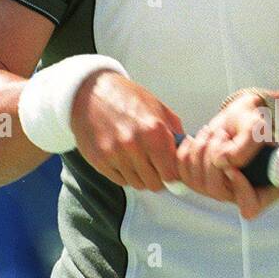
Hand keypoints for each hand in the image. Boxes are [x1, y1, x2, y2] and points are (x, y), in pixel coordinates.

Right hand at [69, 70, 183, 190]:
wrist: (91, 93)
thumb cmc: (127, 98)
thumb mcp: (158, 109)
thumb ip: (176, 134)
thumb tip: (187, 156)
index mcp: (154, 131)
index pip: (171, 174)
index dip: (174, 176)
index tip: (172, 173)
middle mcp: (134, 145)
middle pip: (154, 184)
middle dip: (158, 177)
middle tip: (155, 166)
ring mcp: (114, 154)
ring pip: (137, 184)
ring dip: (141, 176)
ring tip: (138, 159)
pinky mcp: (99, 161)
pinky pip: (120, 181)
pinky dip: (125, 174)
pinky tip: (124, 158)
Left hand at [176, 92, 278, 220]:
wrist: (238, 118)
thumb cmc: (253, 123)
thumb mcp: (257, 129)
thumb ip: (245, 147)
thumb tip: (221, 162)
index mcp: (264, 188)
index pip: (250, 206)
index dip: (239, 188)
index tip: (232, 167)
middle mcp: (240, 194)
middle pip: (216, 190)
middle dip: (213, 158)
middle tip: (223, 135)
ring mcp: (219, 189)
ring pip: (197, 183)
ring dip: (201, 151)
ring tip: (213, 133)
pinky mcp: (200, 181)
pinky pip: (183, 175)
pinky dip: (186, 153)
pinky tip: (195, 139)